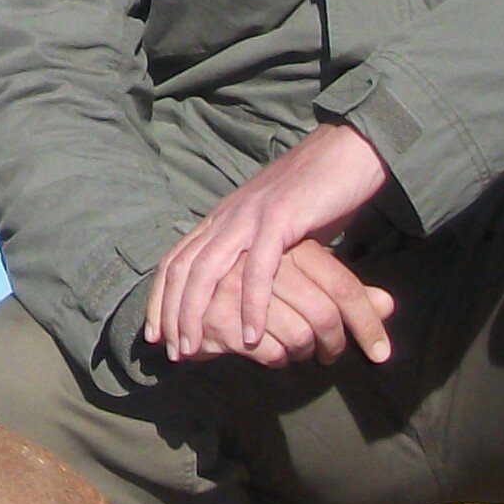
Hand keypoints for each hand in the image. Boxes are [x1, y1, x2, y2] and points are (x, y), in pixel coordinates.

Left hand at [143, 123, 397, 367]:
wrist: (347, 151)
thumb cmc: (316, 193)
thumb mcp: (274, 225)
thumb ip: (255, 251)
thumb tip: (245, 287)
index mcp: (223, 217)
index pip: (176, 259)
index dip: (161, 297)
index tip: (155, 333)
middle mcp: (227, 215)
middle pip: (183, 269)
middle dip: (171, 312)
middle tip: (172, 351)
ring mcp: (250, 215)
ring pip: (208, 270)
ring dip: (197, 314)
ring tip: (196, 349)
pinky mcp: (280, 218)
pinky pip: (258, 269)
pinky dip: (252, 305)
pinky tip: (252, 337)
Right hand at [222, 238, 399, 367]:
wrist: (192, 292)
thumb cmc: (255, 283)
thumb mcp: (303, 275)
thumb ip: (343, 290)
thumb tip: (390, 306)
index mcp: (289, 245)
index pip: (343, 287)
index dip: (368, 324)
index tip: (380, 352)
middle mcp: (265, 262)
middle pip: (325, 315)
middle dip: (334, 345)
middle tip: (330, 357)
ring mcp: (239, 289)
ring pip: (299, 336)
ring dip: (303, 354)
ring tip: (298, 353)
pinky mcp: (221, 319)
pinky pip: (271, 351)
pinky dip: (278, 360)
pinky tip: (273, 354)